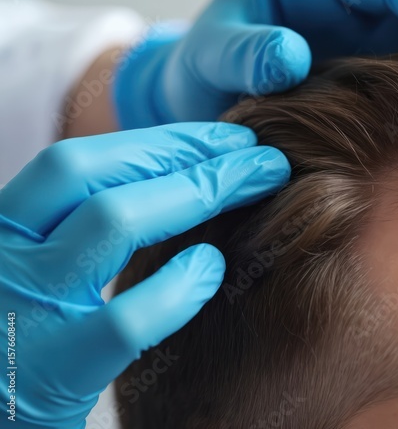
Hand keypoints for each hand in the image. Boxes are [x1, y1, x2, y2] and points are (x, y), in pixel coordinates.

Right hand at [0, 123, 289, 427]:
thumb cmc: (26, 347)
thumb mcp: (38, 275)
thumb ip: (82, 233)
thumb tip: (184, 177)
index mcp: (3, 231)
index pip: (75, 162)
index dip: (157, 141)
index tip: (225, 138)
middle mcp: (3, 260)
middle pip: (92, 173)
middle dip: (186, 151)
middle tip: (260, 152)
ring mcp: (23, 312)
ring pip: (111, 222)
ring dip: (198, 193)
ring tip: (260, 186)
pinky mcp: (53, 372)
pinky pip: (127, 319)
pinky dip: (180, 286)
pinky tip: (213, 268)